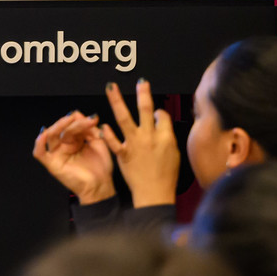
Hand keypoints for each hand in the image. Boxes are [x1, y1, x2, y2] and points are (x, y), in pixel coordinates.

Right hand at [33, 111, 115, 202]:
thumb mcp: (99, 143)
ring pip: (51, 135)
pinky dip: (39, 143)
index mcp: (74, 141)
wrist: (101, 186)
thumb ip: (90, 129)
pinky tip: (44, 134)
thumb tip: (78, 113)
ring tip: (69, 120)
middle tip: (86, 121)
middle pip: (62, 129)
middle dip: (73, 123)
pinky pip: (40, 153)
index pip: (72, 126)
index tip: (93, 119)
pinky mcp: (51, 164)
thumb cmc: (101, 168)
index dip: (81, 120)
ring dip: (59, 125)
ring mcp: (57, 154)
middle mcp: (64, 146)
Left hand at [98, 79, 180, 207]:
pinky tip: (102, 125)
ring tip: (110, 88)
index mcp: (166, 137)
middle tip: (140, 81)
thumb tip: (160, 122)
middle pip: (145, 110)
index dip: (157, 112)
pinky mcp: (123, 154)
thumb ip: (166, 136)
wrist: (155, 193)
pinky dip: (107, 133)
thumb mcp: (174, 153)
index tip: (154, 114)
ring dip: (117, 101)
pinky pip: (114, 141)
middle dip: (143, 94)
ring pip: (125, 118)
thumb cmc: (166, 176)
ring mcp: (135, 144)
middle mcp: (150, 137)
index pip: (161, 115)